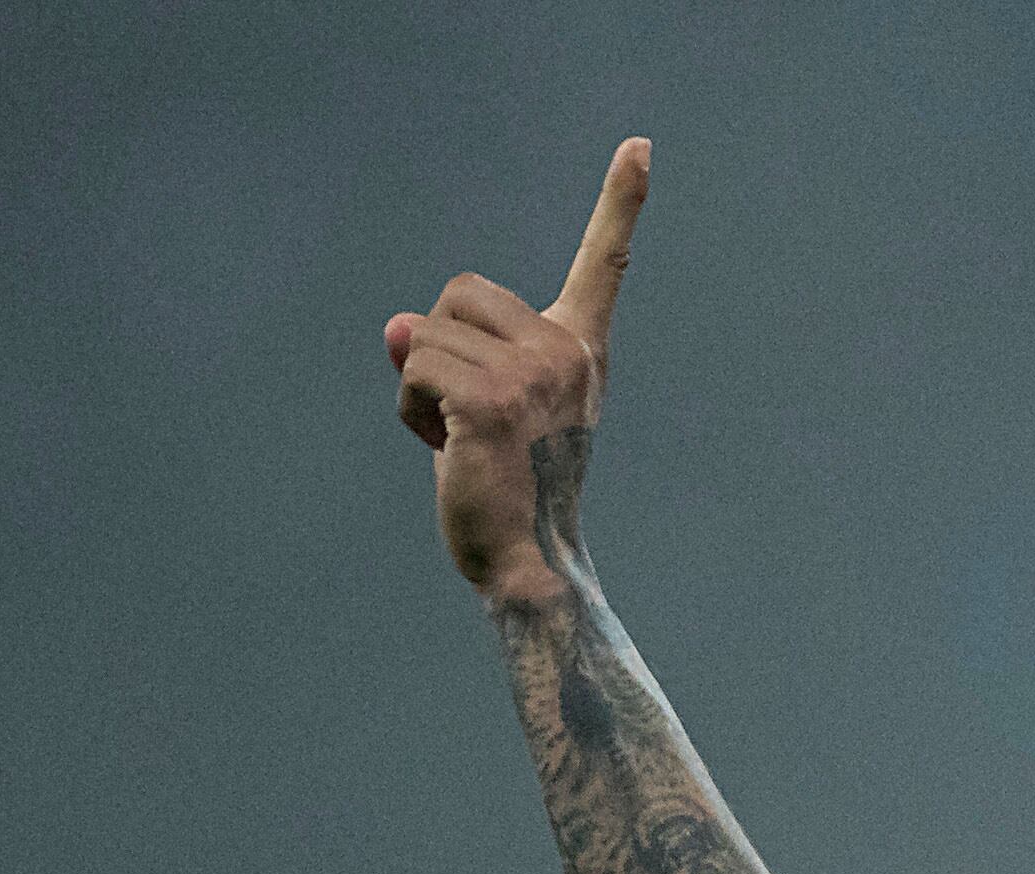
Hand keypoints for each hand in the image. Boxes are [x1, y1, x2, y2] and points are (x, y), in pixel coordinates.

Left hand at [386, 139, 650, 604]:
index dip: (620, 204)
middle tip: (471, 420)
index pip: (604, 264)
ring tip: (461, 442)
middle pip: (459, 293)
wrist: (528, 564)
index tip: (639, 147)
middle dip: (439, 349)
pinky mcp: (493, 400)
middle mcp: (566, 352)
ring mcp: (534, 375)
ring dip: (420, 388)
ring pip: (425, 333)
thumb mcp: (482, 403)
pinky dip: (412, 411)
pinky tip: (448, 452)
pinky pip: (415, 368)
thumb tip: (395, 329)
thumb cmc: (506, 489)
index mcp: (579, 350)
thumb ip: (445, 352)